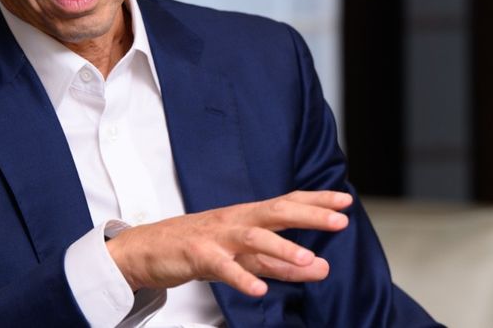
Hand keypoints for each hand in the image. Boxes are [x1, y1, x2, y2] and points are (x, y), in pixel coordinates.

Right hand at [104, 190, 351, 296]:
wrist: (147, 249)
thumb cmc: (198, 248)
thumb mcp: (244, 256)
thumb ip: (281, 263)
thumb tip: (320, 267)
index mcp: (247, 216)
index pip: (287, 203)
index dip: (316, 201)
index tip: (344, 201)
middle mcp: (235, 221)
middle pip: (276, 213)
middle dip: (309, 216)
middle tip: (340, 221)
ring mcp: (216, 237)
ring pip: (253, 238)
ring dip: (281, 248)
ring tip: (308, 260)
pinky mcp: (197, 255)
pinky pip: (222, 267)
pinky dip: (241, 279)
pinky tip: (259, 290)